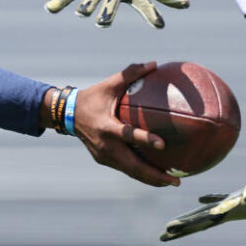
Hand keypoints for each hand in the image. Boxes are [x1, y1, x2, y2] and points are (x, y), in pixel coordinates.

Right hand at [72, 62, 180, 186]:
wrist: (68, 115)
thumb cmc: (93, 97)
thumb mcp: (109, 84)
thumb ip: (130, 73)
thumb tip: (154, 63)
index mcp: (106, 127)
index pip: (127, 135)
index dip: (144, 140)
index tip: (163, 145)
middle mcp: (105, 146)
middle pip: (133, 167)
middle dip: (154, 176)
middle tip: (176, 181)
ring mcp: (104, 156)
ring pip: (130, 172)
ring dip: (150, 179)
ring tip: (172, 182)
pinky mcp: (104, 160)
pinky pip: (125, 169)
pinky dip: (141, 173)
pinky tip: (157, 175)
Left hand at [160, 172, 245, 240]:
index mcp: (232, 211)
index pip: (203, 219)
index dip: (186, 225)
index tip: (168, 230)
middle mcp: (231, 211)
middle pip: (201, 222)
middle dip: (181, 229)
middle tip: (162, 237)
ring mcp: (236, 205)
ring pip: (207, 212)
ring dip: (191, 218)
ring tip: (174, 224)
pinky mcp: (242, 196)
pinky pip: (220, 199)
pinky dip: (208, 199)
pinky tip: (199, 198)